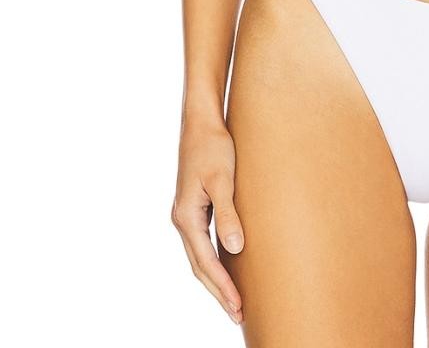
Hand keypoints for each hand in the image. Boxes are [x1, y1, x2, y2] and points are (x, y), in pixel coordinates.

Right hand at [171, 114, 244, 325]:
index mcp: (186, 217)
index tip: (238, 308)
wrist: (202, 120)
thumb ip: (228, 214)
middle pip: (199, 266)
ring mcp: (188, 213)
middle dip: (218, 291)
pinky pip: (204, 242)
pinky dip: (215, 259)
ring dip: (216, 278)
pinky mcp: (196, 205)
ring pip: (200, 256)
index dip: (222, 287)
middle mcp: (183, 219)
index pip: (205, 263)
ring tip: (234, 299)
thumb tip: (234, 250)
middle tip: (239, 315)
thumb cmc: (213, 146)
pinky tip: (229, 265)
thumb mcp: (223, 180)